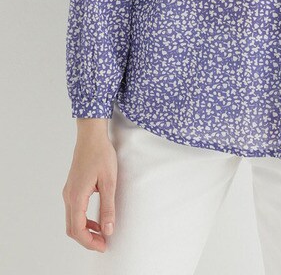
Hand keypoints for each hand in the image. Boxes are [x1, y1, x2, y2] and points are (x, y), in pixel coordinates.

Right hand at [62, 127, 117, 251]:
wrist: (91, 136)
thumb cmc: (101, 154)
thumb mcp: (109, 182)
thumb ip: (108, 207)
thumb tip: (108, 230)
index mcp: (76, 196)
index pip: (77, 229)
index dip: (89, 242)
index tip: (103, 246)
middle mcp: (68, 196)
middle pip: (72, 228)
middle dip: (87, 239)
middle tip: (103, 243)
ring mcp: (68, 191)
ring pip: (72, 220)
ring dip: (85, 230)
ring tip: (102, 233)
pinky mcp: (72, 187)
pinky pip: (74, 210)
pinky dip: (83, 220)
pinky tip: (96, 219)